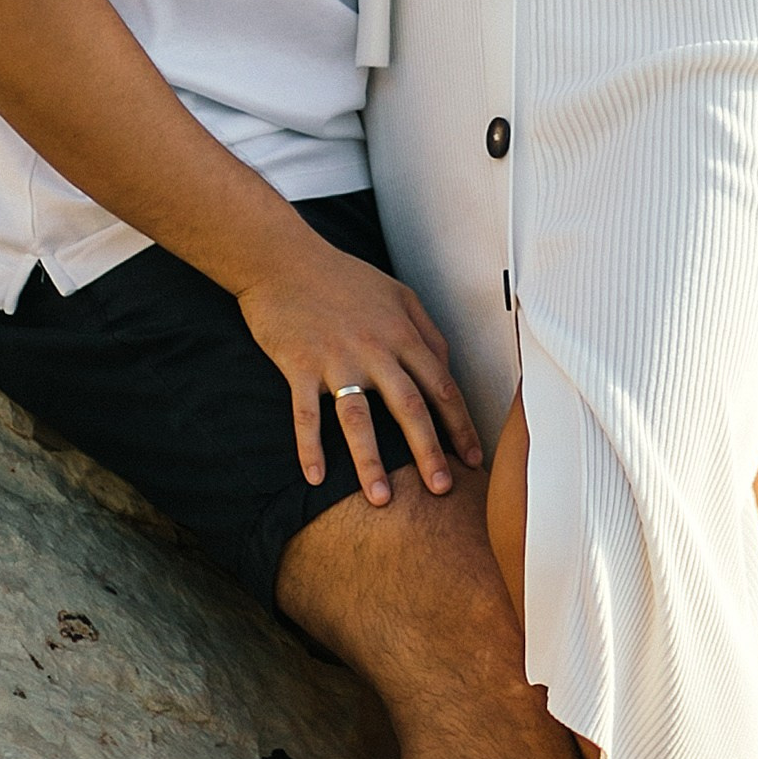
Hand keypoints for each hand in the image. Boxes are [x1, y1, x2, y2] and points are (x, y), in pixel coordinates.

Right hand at [235, 237, 483, 505]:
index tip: (474, 460)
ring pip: (358, 418)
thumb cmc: (344, 278)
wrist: (284, 259)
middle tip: (442, 490)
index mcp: (401, 333)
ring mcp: (335, 358)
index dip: (460, 425)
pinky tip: (316, 477)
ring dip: (370, 461)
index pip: (441, 386)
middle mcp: (374, 349)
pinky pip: (305, 413)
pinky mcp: (298, 365)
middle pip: (409, 406)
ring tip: (382, 499)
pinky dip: (309, 446)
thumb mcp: (398, 294)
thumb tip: (448, 368)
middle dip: (428, 451)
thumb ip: (427, 331)